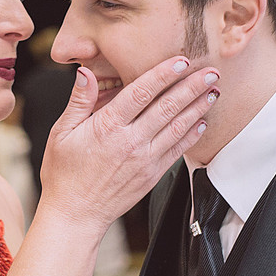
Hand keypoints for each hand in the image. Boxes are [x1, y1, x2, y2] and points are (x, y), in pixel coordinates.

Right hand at [39, 57, 218, 236]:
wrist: (76, 214)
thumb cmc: (65, 174)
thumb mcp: (62, 132)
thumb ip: (78, 101)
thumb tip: (84, 72)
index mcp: (108, 126)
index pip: (141, 92)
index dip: (163, 74)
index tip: (181, 61)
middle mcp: (130, 142)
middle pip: (167, 107)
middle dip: (192, 87)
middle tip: (211, 71)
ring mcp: (144, 160)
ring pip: (177, 127)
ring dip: (198, 108)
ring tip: (213, 91)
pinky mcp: (152, 175)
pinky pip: (177, 151)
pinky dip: (192, 135)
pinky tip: (202, 122)